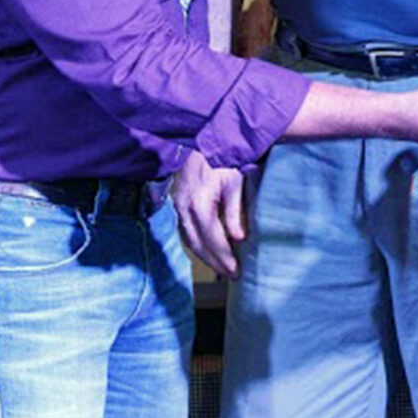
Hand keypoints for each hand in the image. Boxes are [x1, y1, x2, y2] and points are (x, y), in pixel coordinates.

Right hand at [175, 151, 246, 277]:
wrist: (198, 142)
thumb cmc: (220, 159)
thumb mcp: (234, 181)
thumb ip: (234, 210)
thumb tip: (238, 238)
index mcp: (199, 205)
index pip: (213, 239)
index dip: (224, 256)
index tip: (236, 270)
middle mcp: (185, 210)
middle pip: (198, 245)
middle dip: (215, 262)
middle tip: (232, 275)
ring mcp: (179, 208)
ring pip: (190, 240)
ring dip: (206, 257)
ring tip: (222, 268)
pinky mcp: (178, 205)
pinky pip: (186, 231)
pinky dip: (197, 244)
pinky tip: (208, 250)